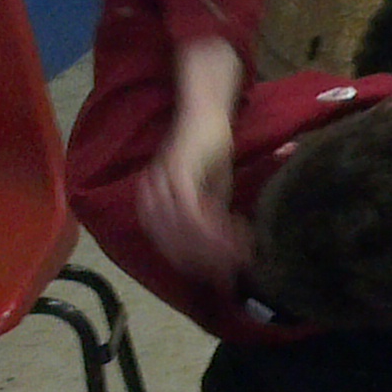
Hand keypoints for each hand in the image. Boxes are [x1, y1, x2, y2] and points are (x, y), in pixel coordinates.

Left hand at [139, 108, 247, 286]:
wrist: (206, 114)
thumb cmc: (208, 152)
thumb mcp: (210, 191)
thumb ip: (209, 218)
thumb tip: (222, 251)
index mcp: (154, 204)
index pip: (170, 247)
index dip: (197, 265)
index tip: (221, 276)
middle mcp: (153, 197)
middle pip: (174, 245)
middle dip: (206, 263)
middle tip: (233, 272)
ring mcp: (163, 186)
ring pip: (183, 233)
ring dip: (213, 249)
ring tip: (238, 256)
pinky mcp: (178, 174)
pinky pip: (191, 212)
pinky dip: (212, 228)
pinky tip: (233, 232)